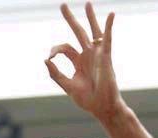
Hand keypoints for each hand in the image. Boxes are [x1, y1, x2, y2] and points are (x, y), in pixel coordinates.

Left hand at [46, 2, 124, 121]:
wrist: (101, 108)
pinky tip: (111, 14)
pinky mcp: (106, 57)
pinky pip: (108, 39)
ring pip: (93, 32)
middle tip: (63, 4)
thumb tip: (46, 60)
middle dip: (70, 19)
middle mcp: (88, 55)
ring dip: (90, 17)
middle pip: (78, 33)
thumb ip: (56, 74)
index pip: (65, 48)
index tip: (50, 57)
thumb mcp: (68, 86)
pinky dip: (109, 27)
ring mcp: (97, 55)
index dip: (55, 49)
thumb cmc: (87, 100)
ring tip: (87, 3)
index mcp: (78, 62)